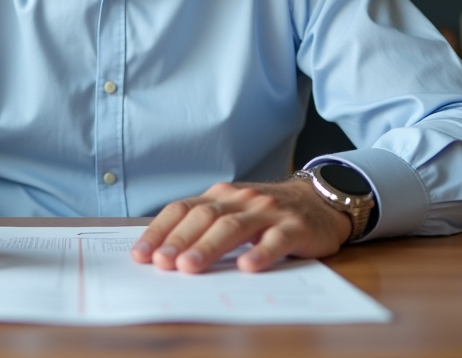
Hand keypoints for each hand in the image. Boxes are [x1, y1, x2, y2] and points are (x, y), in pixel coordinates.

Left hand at [130, 179, 352, 273]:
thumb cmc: (267, 213)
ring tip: (190, 266)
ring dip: (209, 247)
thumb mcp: (234, 212)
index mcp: (220, 195)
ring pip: (233, 227)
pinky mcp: (295, 227)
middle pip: (204, 217)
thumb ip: (205, 226)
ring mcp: (268, 211)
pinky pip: (275, 239)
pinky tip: (247, 266)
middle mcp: (241, 199)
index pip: (182, 209)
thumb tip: (163, 254)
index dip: (160, 230)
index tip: (141, 254)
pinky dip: (260, 252)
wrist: (320, 200)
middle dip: (179, 240)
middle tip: (162, 263)